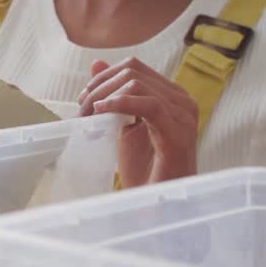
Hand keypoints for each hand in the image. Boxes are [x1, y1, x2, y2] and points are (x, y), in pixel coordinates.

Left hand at [77, 57, 197, 187]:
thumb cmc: (146, 168)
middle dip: (99, 87)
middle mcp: (182, 100)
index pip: (134, 68)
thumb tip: (96, 64)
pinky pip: (148, 104)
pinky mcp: (178, 131)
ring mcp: (183, 115)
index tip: (84, 98)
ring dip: (103, 97)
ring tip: (88, 116)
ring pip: (136, 84)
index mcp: (171, 96)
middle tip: (82, 110)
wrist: (160, 202)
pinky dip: (118, 104)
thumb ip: (113, 95)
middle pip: (132, 72)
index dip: (104, 78)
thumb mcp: (123, 125)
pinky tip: (101, 113)